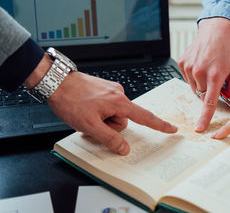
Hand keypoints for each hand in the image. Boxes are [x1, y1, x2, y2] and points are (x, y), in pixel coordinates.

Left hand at [47, 72, 176, 154]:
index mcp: (119, 102)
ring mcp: (111, 91)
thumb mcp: (90, 125)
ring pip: (113, 114)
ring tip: (86, 115)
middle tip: (92, 123)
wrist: (56, 82)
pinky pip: (107, 107)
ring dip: (102, 119)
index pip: (145, 117)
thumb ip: (109, 138)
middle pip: (123, 120)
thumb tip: (125, 148)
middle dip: (110, 126)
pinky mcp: (103, 90)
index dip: (159, 125)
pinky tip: (86, 109)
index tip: (171, 129)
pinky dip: (99, 112)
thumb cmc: (71, 100)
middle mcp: (118, 94)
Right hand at [178, 17, 229, 131]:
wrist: (215, 30)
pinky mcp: (182, 63)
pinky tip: (201, 65)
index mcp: (215, 75)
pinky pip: (188, 78)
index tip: (200, 128)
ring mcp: (189, 67)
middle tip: (216, 80)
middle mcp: (200, 72)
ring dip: (201, 84)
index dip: (205, 117)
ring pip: (194, 88)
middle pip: (202, 96)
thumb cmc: (227, 49)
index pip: (209, 102)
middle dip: (209, 93)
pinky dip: (194, 76)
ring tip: (208, 69)